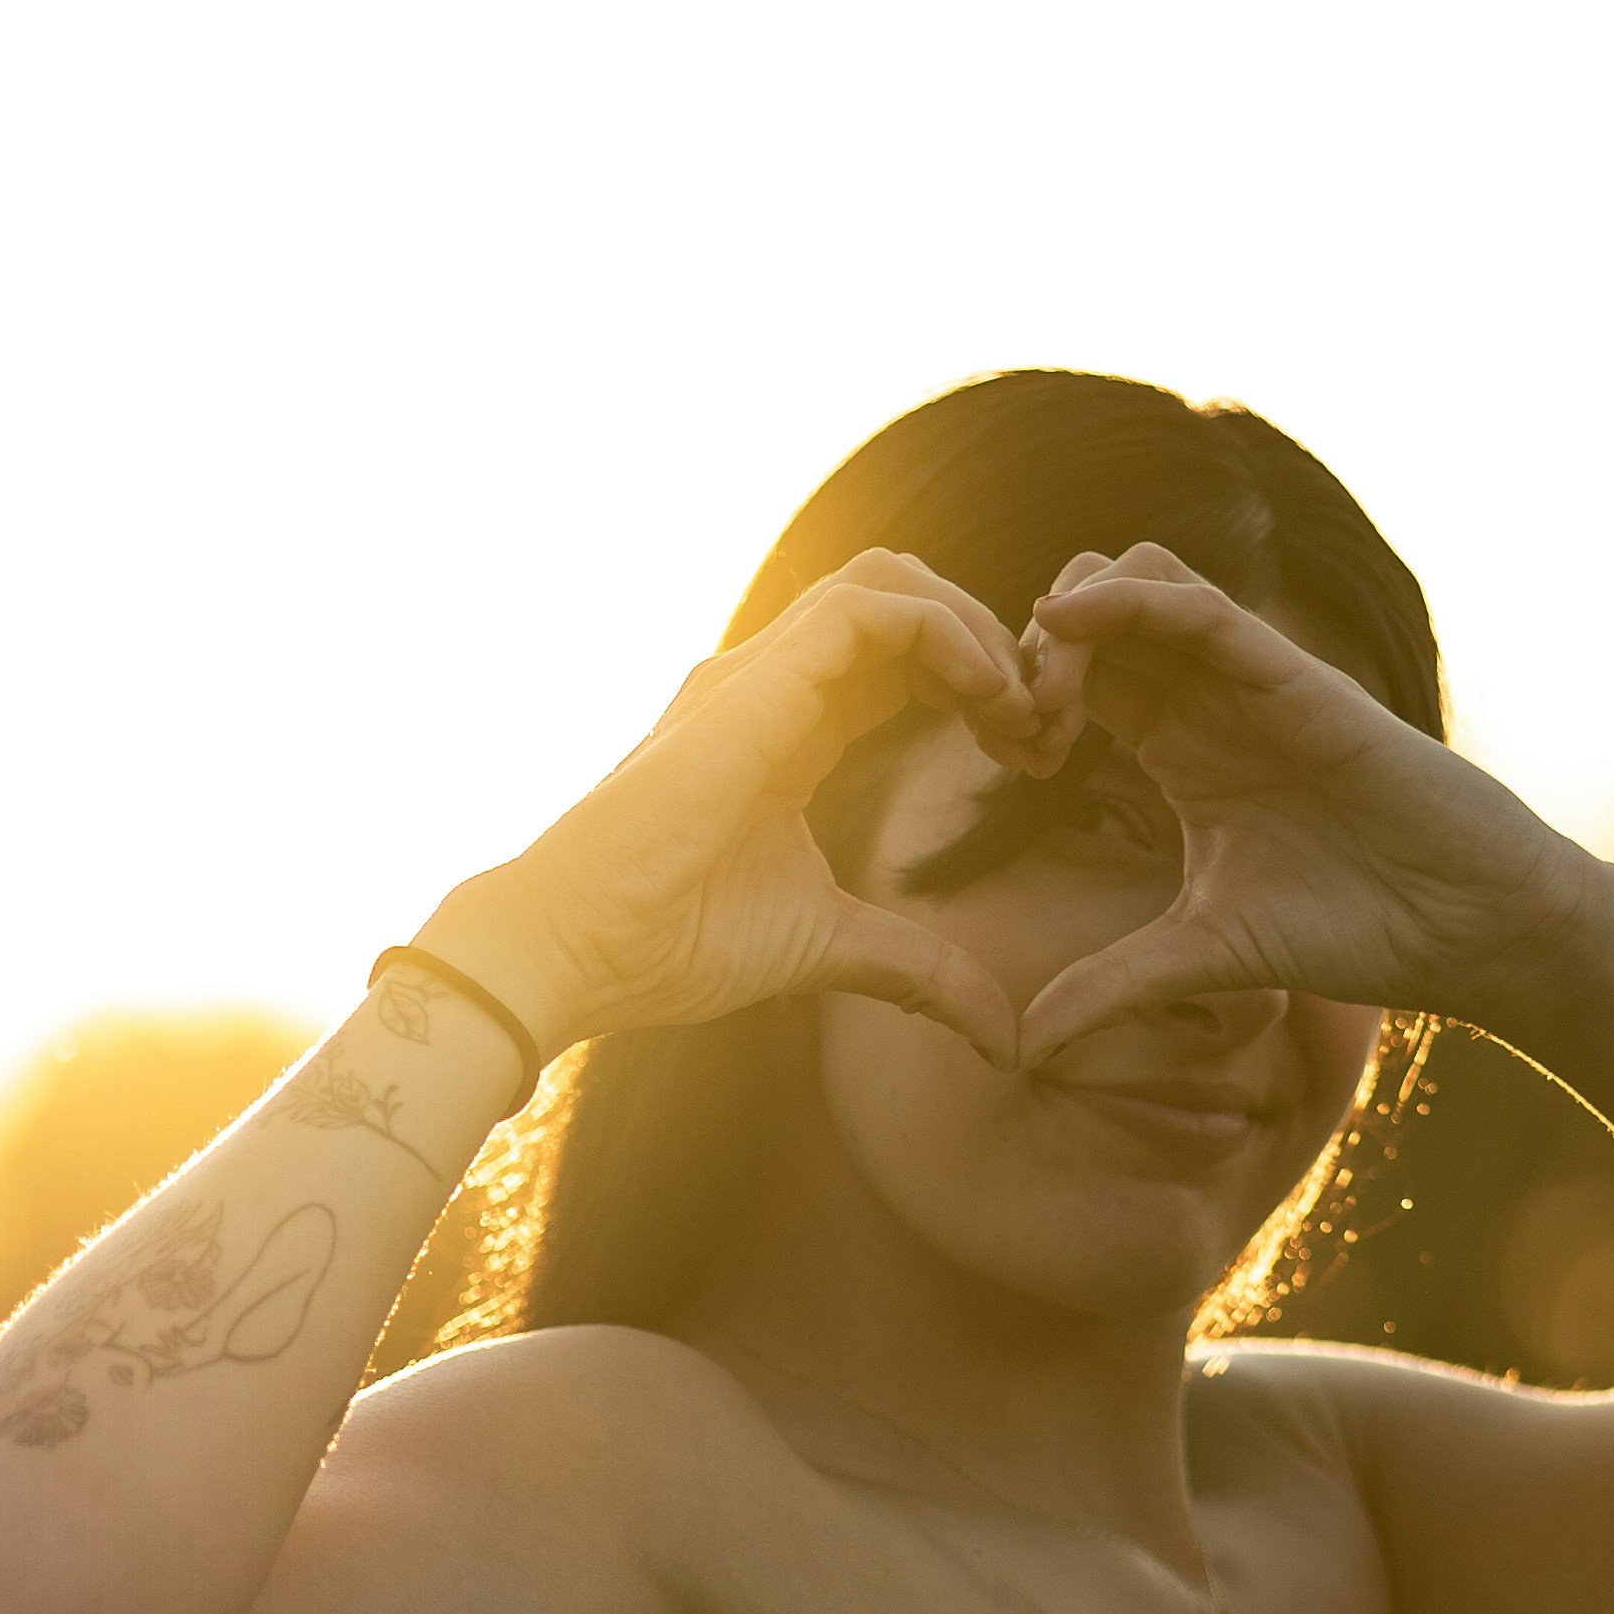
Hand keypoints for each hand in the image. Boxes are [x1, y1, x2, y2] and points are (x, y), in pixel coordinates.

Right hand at [438, 556, 1059, 1064]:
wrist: (573, 953)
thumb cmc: (670, 944)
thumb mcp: (830, 947)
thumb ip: (919, 968)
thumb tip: (1003, 1033)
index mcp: (790, 726)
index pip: (902, 658)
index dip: (980, 683)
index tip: (1032, 750)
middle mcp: (772, 683)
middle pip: (904, 597)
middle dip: (990, 642)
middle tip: (1041, 720)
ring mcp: (756, 674)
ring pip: (888, 580)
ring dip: (975, 628)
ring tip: (1018, 704)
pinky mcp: (752, 685)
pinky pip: (867, 609)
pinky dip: (942, 633)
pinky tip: (983, 693)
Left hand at [1011, 546, 1595, 1064]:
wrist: (1463, 924)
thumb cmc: (1352, 927)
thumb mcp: (1200, 955)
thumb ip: (1109, 985)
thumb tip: (1020, 1048)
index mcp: (1178, 745)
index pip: (1077, 677)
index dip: (1021, 696)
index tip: (1007, 757)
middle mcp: (1207, 699)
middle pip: (1092, 613)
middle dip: (1032, 650)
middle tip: (1019, 727)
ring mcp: (1248, 681)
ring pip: (1137, 580)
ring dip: (1070, 618)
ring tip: (1045, 695)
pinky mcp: (1292, 677)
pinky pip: (1197, 607)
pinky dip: (1125, 601)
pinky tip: (1066, 626)